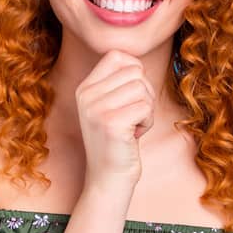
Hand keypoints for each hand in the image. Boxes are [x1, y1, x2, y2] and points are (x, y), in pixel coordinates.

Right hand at [75, 49, 155, 193]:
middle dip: (144, 93)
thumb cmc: (118, 140)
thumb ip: (118, 82)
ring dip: (147, 110)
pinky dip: (148, 122)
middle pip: (135, 72)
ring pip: (143, 89)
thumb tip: (137, 62)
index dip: (135, 71)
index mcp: (85, 87)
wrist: (108, 177)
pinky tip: (134, 135)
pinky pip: (146, 107)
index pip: (117, 55)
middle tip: (133, 115)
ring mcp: (96, 108)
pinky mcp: (111, 123)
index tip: (131, 95)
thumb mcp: (110, 106)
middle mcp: (86, 95)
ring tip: (132, 126)